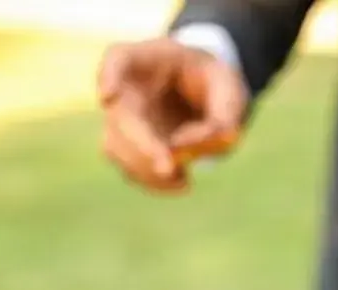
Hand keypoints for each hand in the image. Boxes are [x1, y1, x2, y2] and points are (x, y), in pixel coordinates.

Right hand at [97, 38, 247, 193]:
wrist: (205, 95)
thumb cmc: (214, 83)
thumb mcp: (230, 88)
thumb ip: (224, 114)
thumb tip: (195, 147)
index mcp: (149, 59)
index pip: (118, 58)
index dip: (107, 76)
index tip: (108, 97)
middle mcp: (128, 90)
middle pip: (119, 116)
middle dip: (141, 145)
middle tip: (167, 168)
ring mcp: (125, 121)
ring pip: (117, 148)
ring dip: (145, 168)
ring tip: (182, 180)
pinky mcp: (132, 149)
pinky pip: (130, 169)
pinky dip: (154, 182)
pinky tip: (182, 183)